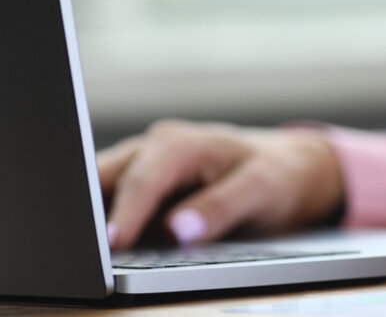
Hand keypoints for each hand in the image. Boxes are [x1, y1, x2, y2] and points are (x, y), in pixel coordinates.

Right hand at [97, 120, 342, 248]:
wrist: (289, 167)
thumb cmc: (277, 174)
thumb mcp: (262, 190)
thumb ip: (222, 208)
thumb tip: (180, 231)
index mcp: (180, 144)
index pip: (142, 180)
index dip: (126, 214)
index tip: (111, 244)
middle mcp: (153, 148)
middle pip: (106, 181)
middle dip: (91, 212)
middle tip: (84, 252)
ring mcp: (143, 166)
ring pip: (101, 190)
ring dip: (94, 217)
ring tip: (91, 252)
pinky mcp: (142, 186)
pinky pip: (112, 202)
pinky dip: (107, 221)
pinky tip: (109, 246)